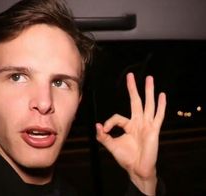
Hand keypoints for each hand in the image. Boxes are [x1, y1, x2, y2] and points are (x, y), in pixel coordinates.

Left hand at [96, 72, 165, 194]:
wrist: (137, 169)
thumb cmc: (126, 158)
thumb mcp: (112, 145)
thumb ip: (103, 136)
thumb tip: (97, 125)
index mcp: (129, 125)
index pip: (117, 117)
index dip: (109, 122)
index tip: (104, 130)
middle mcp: (138, 122)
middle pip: (136, 102)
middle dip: (133, 88)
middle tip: (130, 75)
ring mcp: (147, 125)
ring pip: (148, 105)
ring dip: (148, 91)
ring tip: (150, 78)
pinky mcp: (154, 130)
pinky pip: (158, 116)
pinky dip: (161, 106)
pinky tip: (162, 95)